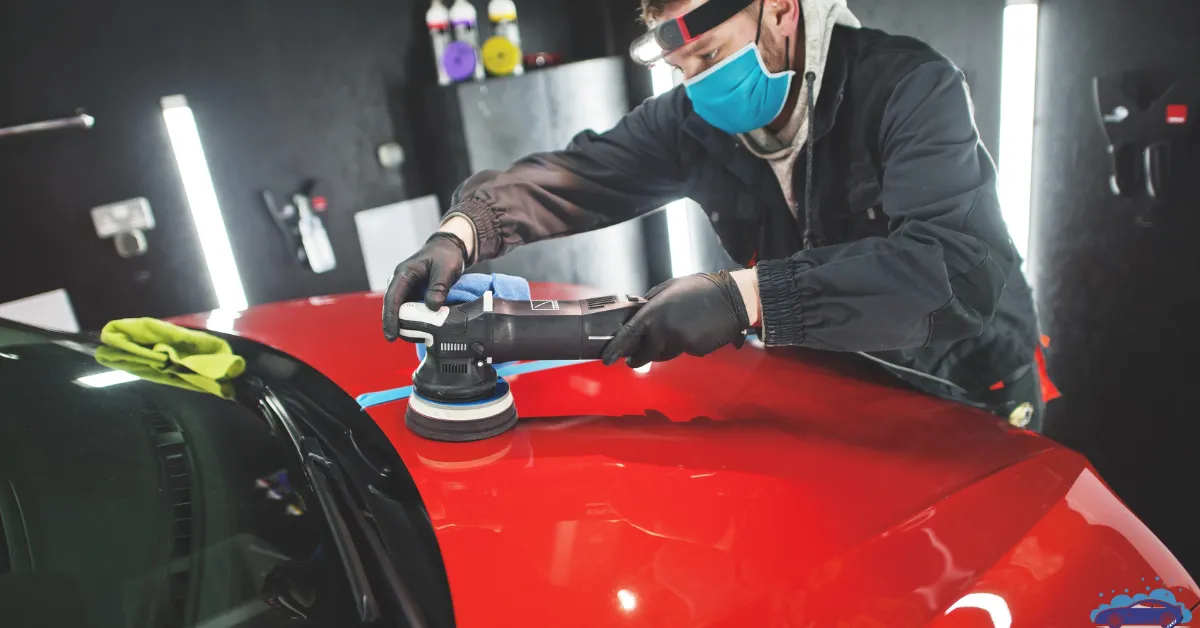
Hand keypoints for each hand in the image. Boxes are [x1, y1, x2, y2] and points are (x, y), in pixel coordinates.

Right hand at [382, 232, 468, 340]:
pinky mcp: (414, 295)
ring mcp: (406, 290)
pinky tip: (424, 330)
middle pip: (393, 308)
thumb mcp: (445, 270)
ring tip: (419, 337)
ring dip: (408, 324)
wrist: (448, 248)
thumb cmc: (445, 255)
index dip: (390, 319)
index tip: (391, 336)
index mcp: (403, 274)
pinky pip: (411, 310)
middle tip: (407, 340)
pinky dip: (416, 320)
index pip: (392, 299)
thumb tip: (432, 307)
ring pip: (402, 311)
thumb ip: (439, 287)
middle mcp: (401, 283)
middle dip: (397, 325)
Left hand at [601, 271, 750, 367]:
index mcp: (654, 312)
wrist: (731, 298)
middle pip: (646, 352)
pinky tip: (695, 330)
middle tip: (633, 360)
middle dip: (639, 357)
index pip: (629, 335)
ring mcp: (680, 342)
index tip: (608, 359)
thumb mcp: (670, 288)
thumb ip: (651, 302)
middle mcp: (664, 330)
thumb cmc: (700, 289)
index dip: (616, 349)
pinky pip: (684, 352)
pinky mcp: (695, 350)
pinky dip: (685, 345)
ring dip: (663, 349)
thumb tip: (639, 314)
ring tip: (673, 334)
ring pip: (665, 353)